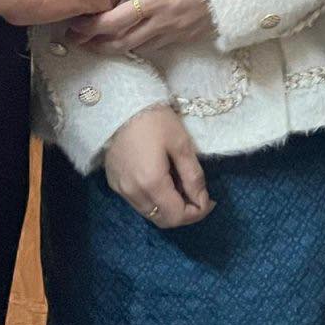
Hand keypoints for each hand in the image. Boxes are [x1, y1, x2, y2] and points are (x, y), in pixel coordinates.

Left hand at [72, 0, 214, 54]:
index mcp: (155, 0)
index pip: (114, 21)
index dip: (91, 26)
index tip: (77, 23)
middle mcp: (161, 22)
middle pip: (119, 42)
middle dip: (95, 43)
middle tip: (79, 38)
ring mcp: (173, 34)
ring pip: (134, 48)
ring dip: (113, 46)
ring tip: (97, 39)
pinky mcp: (183, 39)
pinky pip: (153, 47)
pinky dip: (135, 44)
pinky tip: (129, 36)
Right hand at [103, 105, 212, 228]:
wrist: (119, 105)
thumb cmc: (154, 120)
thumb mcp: (181, 144)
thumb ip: (193, 176)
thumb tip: (202, 200)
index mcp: (151, 184)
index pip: (177, 216)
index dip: (197, 213)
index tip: (210, 200)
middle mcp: (133, 193)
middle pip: (162, 219)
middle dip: (184, 213)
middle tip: (198, 195)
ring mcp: (121, 190)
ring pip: (149, 212)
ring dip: (169, 207)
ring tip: (182, 185)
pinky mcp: (114, 183)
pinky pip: (137, 202)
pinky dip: (154, 199)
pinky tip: (163, 180)